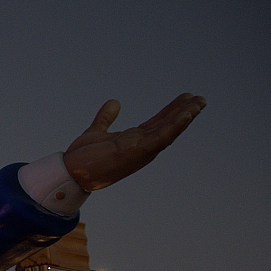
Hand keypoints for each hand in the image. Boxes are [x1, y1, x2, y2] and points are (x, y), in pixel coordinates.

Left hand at [63, 93, 205, 191]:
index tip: (186, 98)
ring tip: (199, 103)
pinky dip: (173, 127)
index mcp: (134, 141)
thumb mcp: (96, 132)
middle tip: (200, 98)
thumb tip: (114, 103)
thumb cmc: (83, 158)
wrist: (70, 172)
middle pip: (167, 126)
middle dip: (184, 112)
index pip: (158, 124)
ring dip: (185, 117)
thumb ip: (105, 118)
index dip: (173, 111)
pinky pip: (159, 139)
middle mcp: (141, 147)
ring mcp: (140, 151)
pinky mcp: (136, 153)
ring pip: (168, 131)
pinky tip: (185, 115)